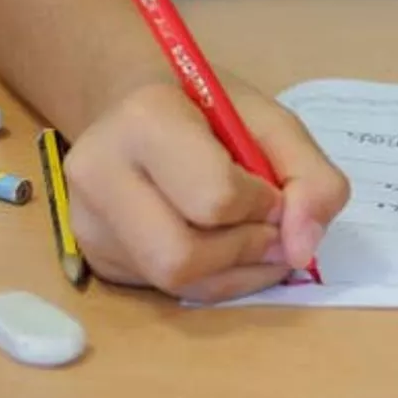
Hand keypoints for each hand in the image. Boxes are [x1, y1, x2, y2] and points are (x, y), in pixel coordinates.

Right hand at [63, 78, 349, 302]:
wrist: (136, 107)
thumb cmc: (208, 108)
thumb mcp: (273, 121)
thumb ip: (310, 177)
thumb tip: (301, 250)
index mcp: (144, 119)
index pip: (214, 198)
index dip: (262, 205)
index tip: (273, 188)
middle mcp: (98, 172)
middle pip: (182, 257)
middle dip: (245, 250)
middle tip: (271, 228)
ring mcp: (87, 220)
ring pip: (175, 283)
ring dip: (236, 271)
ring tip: (253, 237)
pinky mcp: (95, 256)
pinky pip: (165, 290)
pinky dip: (213, 278)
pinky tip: (222, 245)